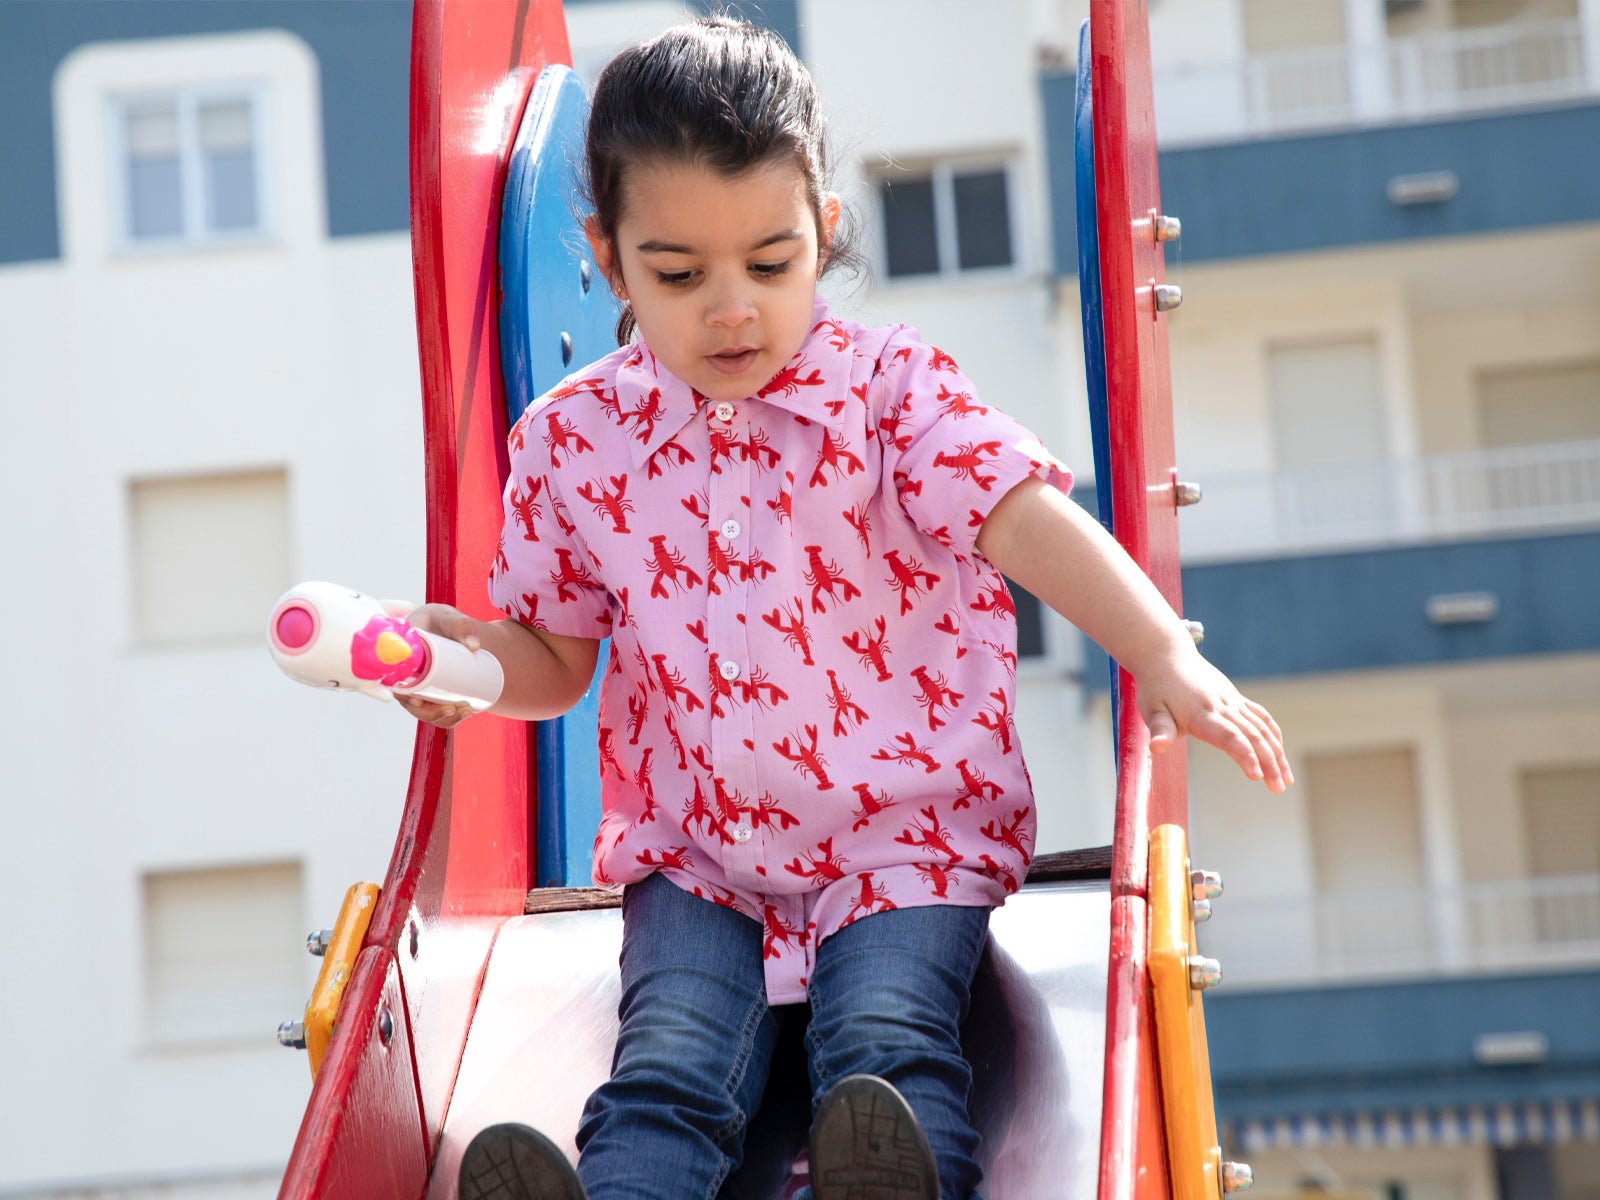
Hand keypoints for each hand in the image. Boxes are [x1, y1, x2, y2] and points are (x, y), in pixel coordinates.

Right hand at [394, 603, 482, 728]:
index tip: (418, 701)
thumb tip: (474, 646)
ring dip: (441, 717)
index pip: (392, 680)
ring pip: (423, 709)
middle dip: (429, 711)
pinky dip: (447, 717)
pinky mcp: (429, 694)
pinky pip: (433, 710)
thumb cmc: (442, 621)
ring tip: (466, 710)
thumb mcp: (447, 618)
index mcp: (397, 657)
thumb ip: (461, 626)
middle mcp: (403, 675)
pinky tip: (463, 713)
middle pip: (409, 701)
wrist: (450, 628)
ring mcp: (416, 687)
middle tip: (452, 708)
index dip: (402, 694)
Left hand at [1137, 650, 1291, 792]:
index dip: (1244, 755)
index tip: (1256, 776)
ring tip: (1286, 780)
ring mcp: (1232, 701)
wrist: (1167, 655)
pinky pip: (1260, 717)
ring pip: (1262, 728)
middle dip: (1269, 763)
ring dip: (1277, 754)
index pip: (1229, 737)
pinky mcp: (1236, 698)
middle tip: (1279, 789)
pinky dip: (1273, 735)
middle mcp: (1223, 707)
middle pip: (1252, 736)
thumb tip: (1156, 748)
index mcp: (1202, 714)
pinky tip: (1279, 753)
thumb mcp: (1152, 710)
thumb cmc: (1157, 687)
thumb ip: (1159, 731)